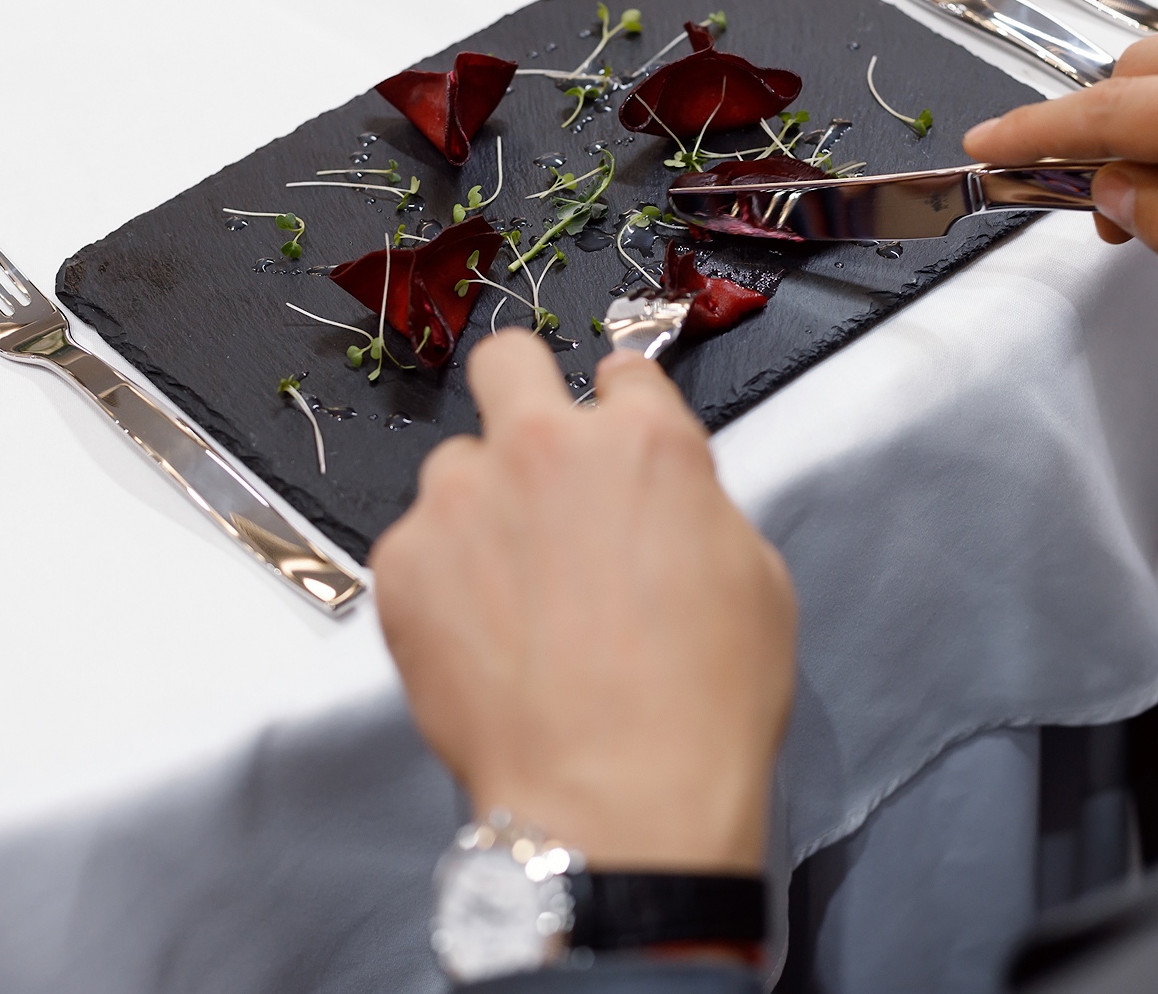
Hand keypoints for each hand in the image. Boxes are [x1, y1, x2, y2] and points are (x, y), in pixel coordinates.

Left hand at [371, 331, 795, 872]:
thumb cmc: (705, 701)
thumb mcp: (756, 579)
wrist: (618, 797)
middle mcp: (543, 447)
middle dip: (522, 395)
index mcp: (644, 440)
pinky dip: (441, 580)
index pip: (623, 374)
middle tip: (536, 464)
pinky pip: (415, 545)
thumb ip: (696, 505)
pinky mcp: (402, 565)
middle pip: (506, 360)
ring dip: (479, 507)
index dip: (622, 415)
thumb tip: (662, 500)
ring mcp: (460, 502)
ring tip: (508, 591)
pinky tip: (479, 639)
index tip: (615, 450)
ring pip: (453, 466)